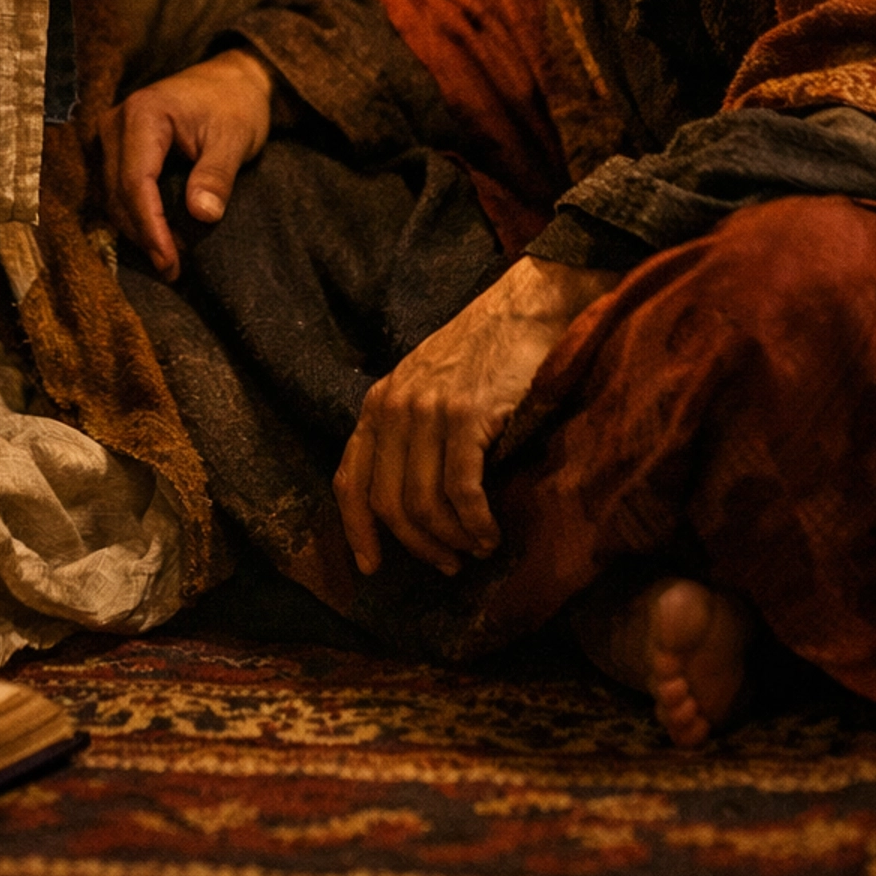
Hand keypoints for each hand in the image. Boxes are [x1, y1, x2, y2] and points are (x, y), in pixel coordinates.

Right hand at [101, 49, 274, 278]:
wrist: (231, 79)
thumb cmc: (235, 104)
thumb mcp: (235, 138)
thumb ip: (217, 175)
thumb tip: (202, 216)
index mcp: (144, 114)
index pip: (136, 182)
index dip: (151, 228)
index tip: (170, 263)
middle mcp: (116, 121)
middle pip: (119, 193)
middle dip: (144, 235)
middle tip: (174, 269)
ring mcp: (110, 133)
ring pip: (112, 195)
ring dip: (137, 229)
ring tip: (169, 258)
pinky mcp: (115, 145)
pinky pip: (116, 188)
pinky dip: (135, 215)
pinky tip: (157, 236)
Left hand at [334, 257, 620, 577]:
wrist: (525, 307)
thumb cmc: (483, 353)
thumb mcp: (426, 386)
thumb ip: (407, 433)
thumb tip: (408, 506)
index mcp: (379, 403)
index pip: (350, 479)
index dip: (357, 530)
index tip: (372, 567)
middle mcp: (394, 407)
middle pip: (387, 503)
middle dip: (417, 546)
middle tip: (448, 565)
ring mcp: (428, 410)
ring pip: (423, 505)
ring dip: (451, 541)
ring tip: (476, 550)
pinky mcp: (466, 415)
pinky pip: (461, 492)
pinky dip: (476, 524)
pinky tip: (491, 534)